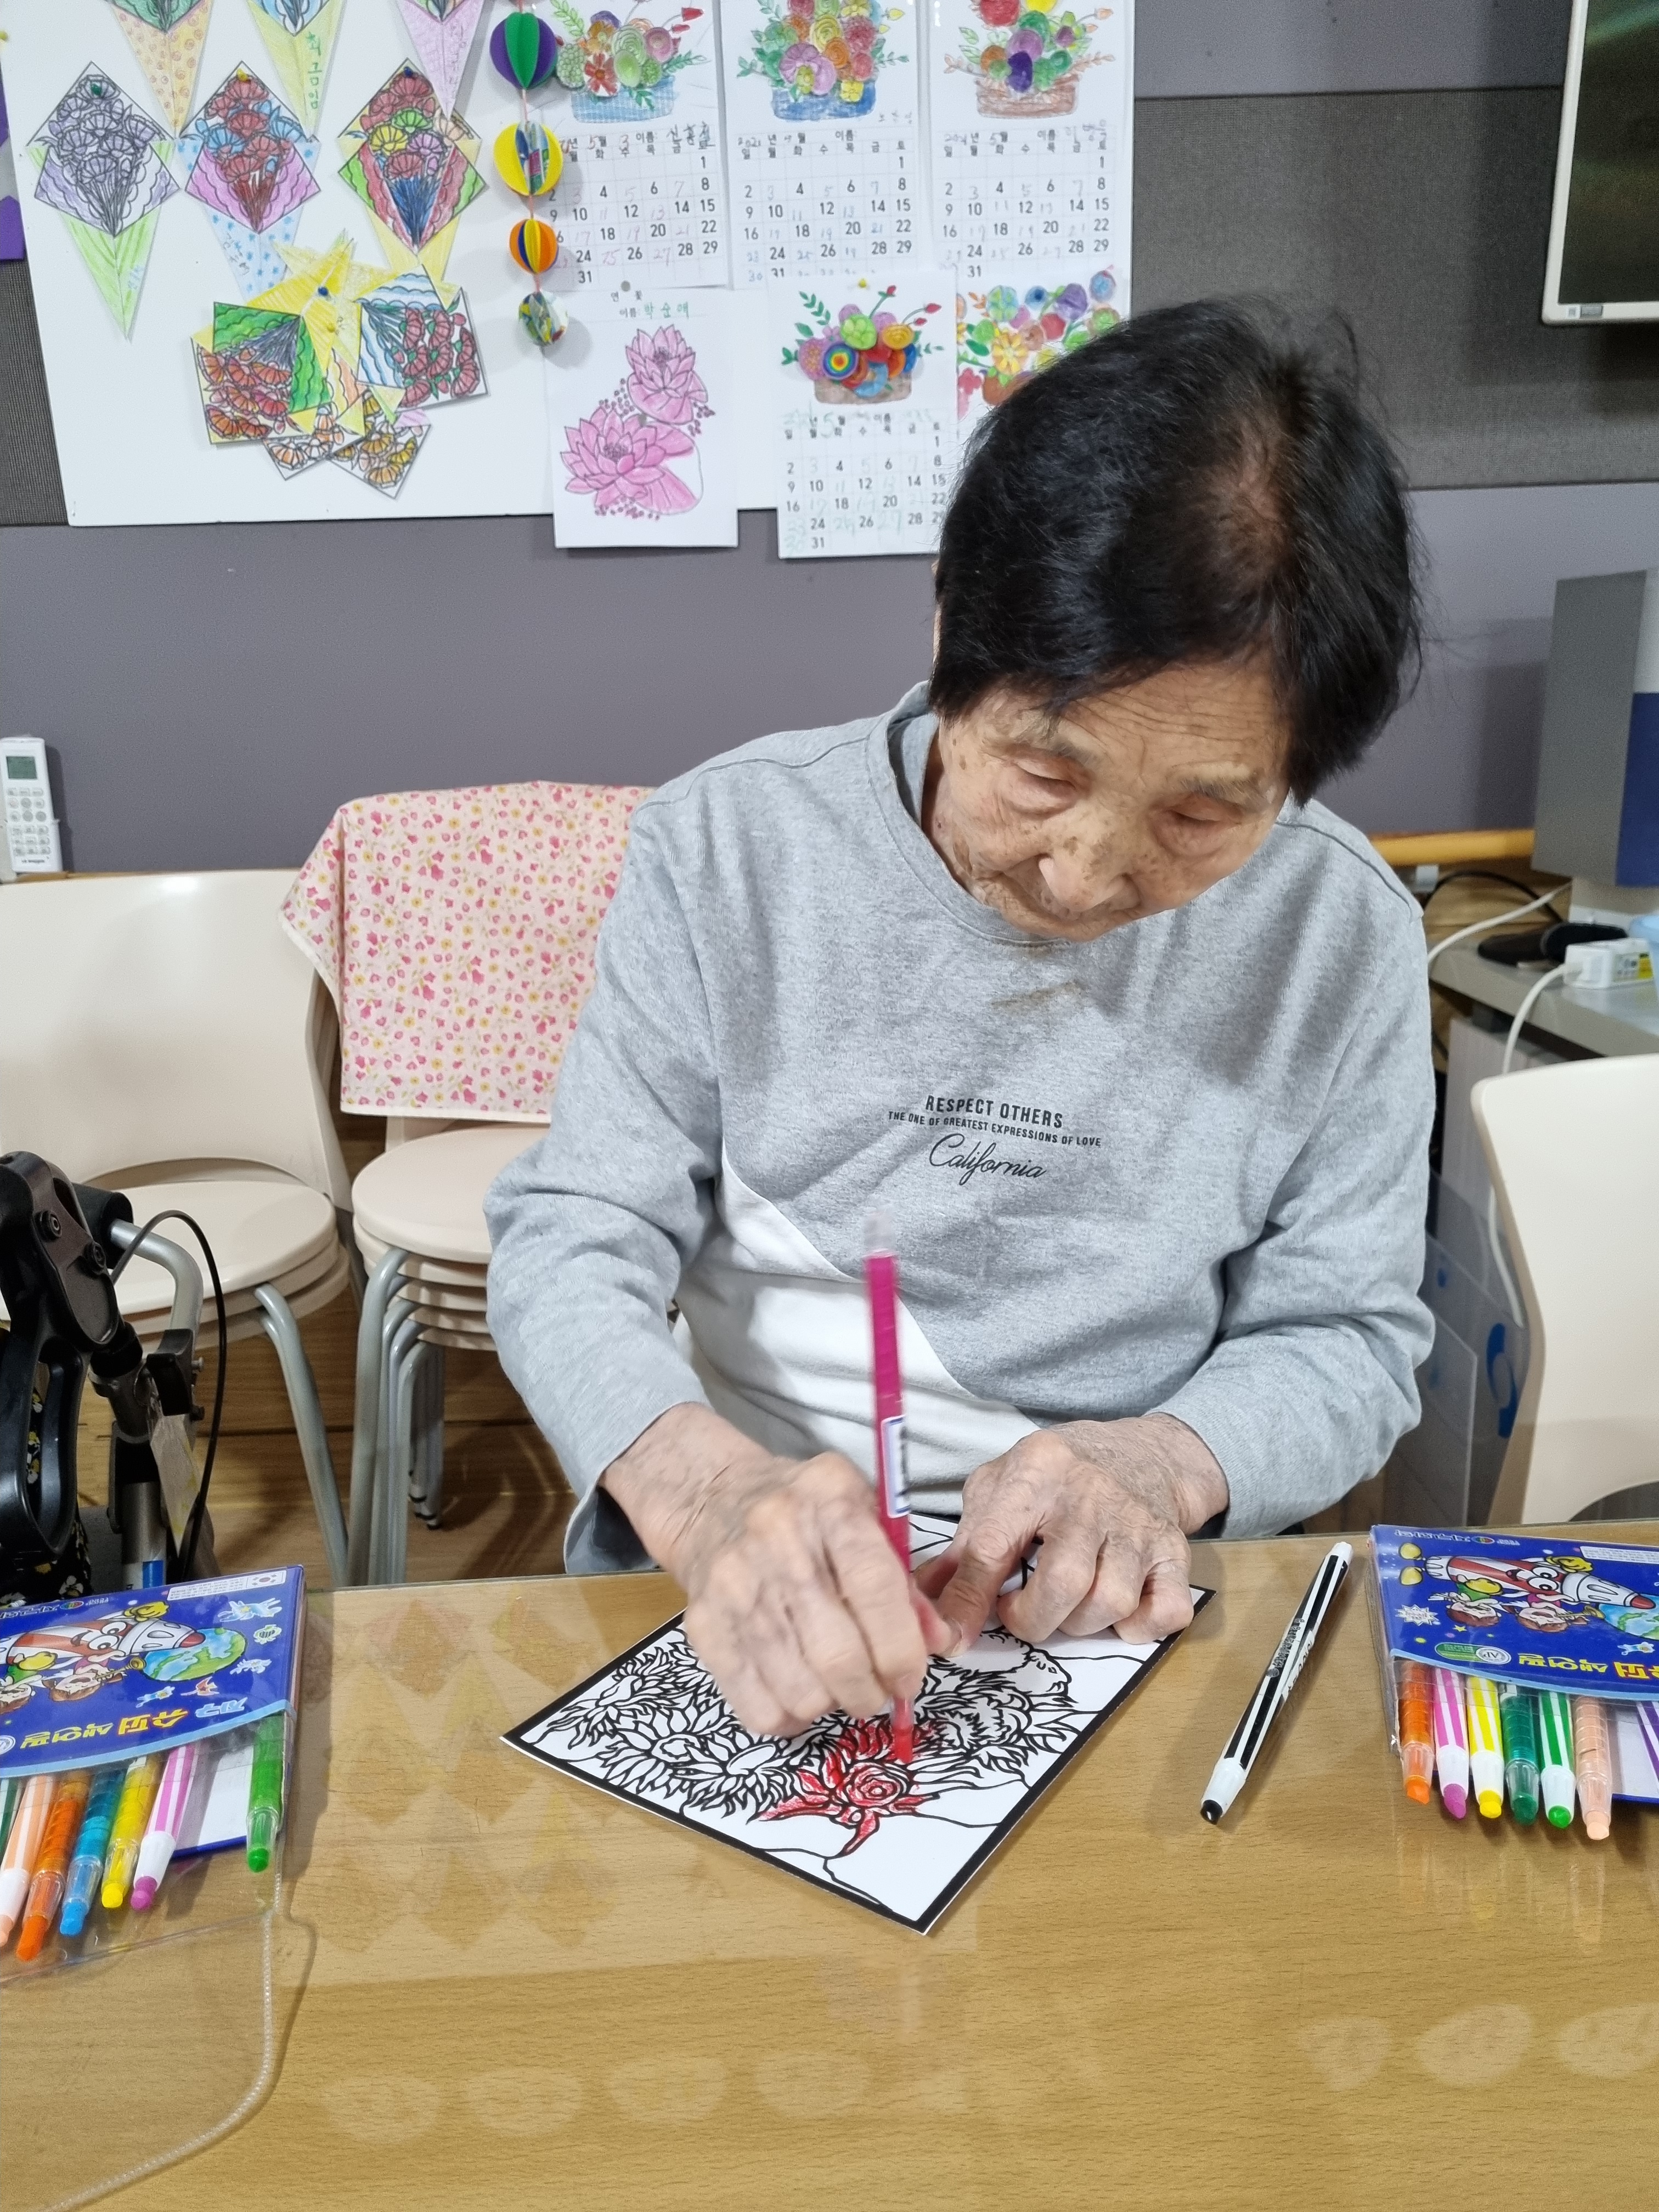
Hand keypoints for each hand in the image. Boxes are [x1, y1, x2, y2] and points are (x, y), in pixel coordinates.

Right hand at [602, 1405, 954, 1735]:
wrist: (714, 1499)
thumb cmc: (805, 1510)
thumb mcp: (864, 1514)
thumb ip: (903, 1577)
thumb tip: (937, 1642)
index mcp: (829, 1503)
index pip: (876, 1589)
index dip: (903, 1648)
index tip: (911, 1676)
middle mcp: (777, 1541)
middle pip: (837, 1655)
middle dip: (871, 1691)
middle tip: (878, 1691)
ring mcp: (735, 1586)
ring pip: (801, 1692)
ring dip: (832, 1705)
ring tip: (837, 1685)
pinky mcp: (705, 1626)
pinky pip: (758, 1708)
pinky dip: (791, 1718)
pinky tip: (800, 1691)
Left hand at [914, 1414, 1226, 1649]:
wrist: (1143, 1452)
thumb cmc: (1057, 1475)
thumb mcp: (1000, 1488)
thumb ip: (962, 1547)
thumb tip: (919, 1603)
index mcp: (1036, 1474)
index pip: (993, 1545)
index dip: (968, 1599)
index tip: (952, 1638)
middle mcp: (1092, 1497)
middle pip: (1063, 1583)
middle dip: (1033, 1619)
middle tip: (1021, 1611)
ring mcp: (1139, 1525)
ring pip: (1110, 1602)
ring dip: (1080, 1623)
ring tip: (1066, 1604)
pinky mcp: (1175, 1551)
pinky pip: (1166, 1611)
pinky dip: (1139, 1627)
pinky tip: (1118, 1611)